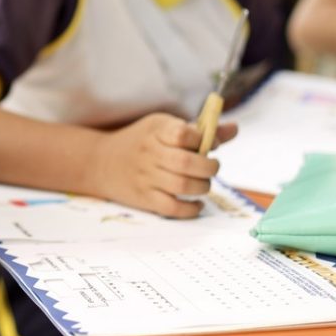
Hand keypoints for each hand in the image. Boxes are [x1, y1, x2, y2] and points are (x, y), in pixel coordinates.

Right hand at [88, 113, 235, 218]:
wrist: (100, 161)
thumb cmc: (140, 141)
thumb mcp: (162, 126)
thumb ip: (199, 130)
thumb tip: (235, 129)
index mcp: (156, 130)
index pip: (183, 133)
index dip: (203, 139)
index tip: (210, 143)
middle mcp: (149, 153)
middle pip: (187, 162)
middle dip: (209, 167)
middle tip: (211, 167)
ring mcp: (145, 177)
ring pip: (183, 186)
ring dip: (203, 187)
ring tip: (203, 184)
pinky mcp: (144, 198)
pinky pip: (172, 209)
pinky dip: (190, 209)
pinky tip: (196, 203)